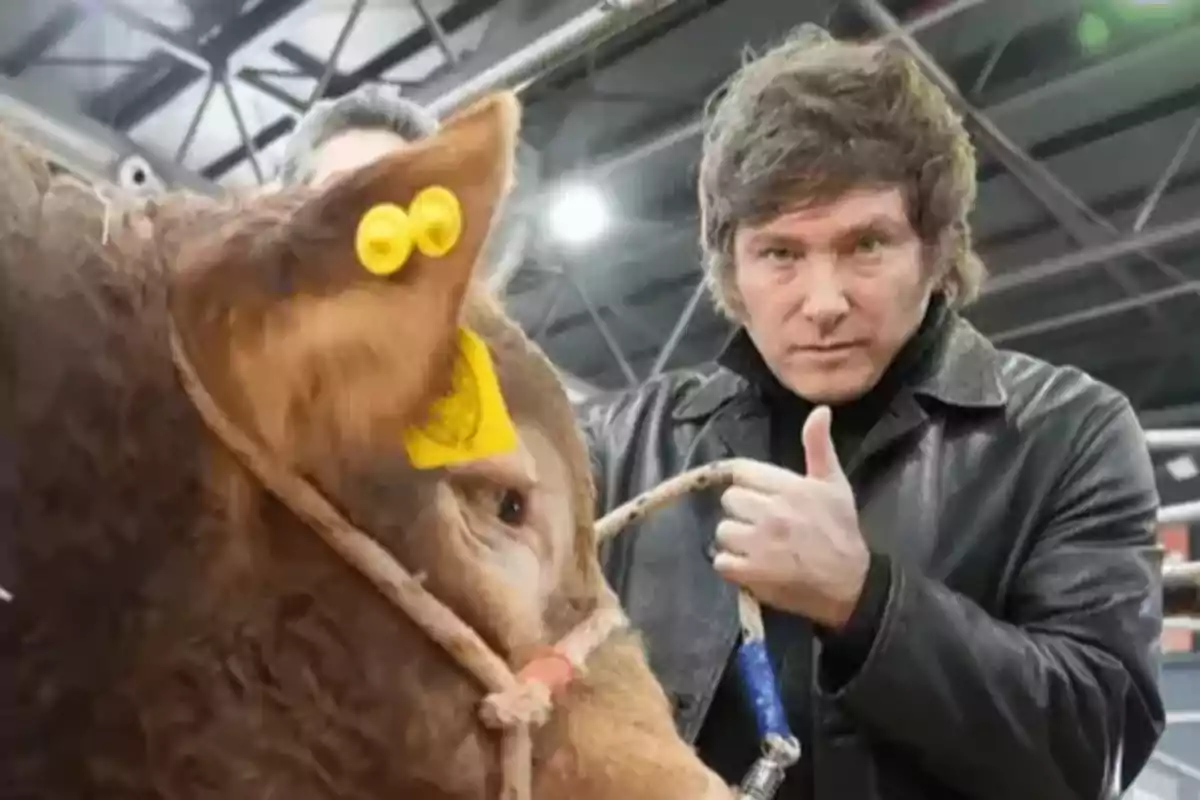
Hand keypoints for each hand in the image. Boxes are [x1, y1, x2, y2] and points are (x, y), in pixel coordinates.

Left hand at [712, 406, 869, 629]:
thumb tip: (820, 410)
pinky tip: (751, 565)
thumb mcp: (835, 484)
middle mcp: (770, 512)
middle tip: (762, 522)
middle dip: (743, 510)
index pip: (742, 472)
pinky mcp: (750, 573)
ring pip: (722, 530)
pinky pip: (721, 561)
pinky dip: (732, 566)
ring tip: (756, 545)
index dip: (747, 483)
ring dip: (736, 539)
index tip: (758, 494)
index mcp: (789, 488)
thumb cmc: (841, 531)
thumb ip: (819, 446)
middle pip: (729, 500)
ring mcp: (758, 544)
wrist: (850, 584)